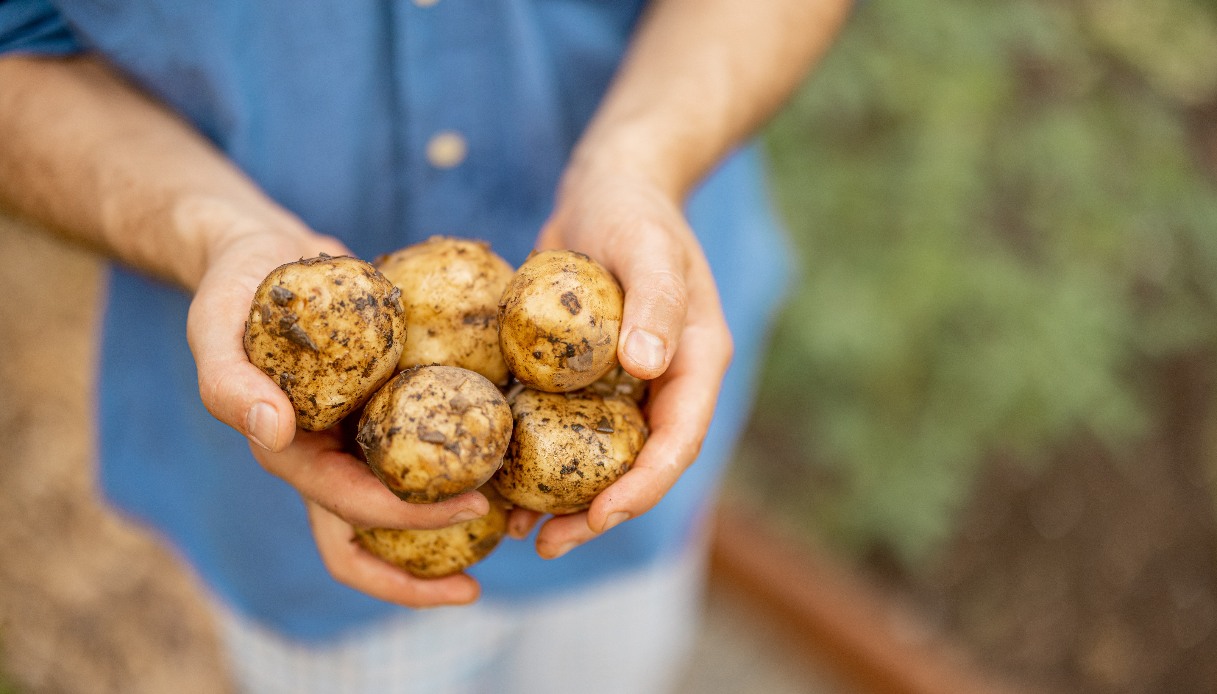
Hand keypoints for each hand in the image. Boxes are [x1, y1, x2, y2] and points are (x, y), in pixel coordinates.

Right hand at [185, 221, 486, 606]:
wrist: (264, 250)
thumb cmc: (234, 288)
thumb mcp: (214, 325)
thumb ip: (229, 383)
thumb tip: (273, 432)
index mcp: (294, 456)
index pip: (351, 513)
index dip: (409, 522)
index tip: (474, 509)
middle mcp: (332, 456)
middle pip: (379, 536)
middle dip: (434, 564)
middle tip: (510, 543)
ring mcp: (363, 432)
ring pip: (412, 494)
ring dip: (463, 513)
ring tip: (526, 509)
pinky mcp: (391, 399)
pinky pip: (430, 437)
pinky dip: (468, 446)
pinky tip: (516, 435)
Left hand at [507, 164, 733, 557]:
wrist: (607, 184)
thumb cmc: (632, 208)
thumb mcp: (646, 247)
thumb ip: (655, 302)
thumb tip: (647, 367)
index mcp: (694, 362)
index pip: (676, 441)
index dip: (642, 487)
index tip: (599, 517)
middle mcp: (663, 382)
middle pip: (639, 465)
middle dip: (598, 511)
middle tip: (547, 543)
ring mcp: (625, 383)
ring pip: (599, 457)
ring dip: (564, 496)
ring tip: (518, 528)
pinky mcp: (584, 375)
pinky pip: (564, 425)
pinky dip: (536, 455)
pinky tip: (497, 476)